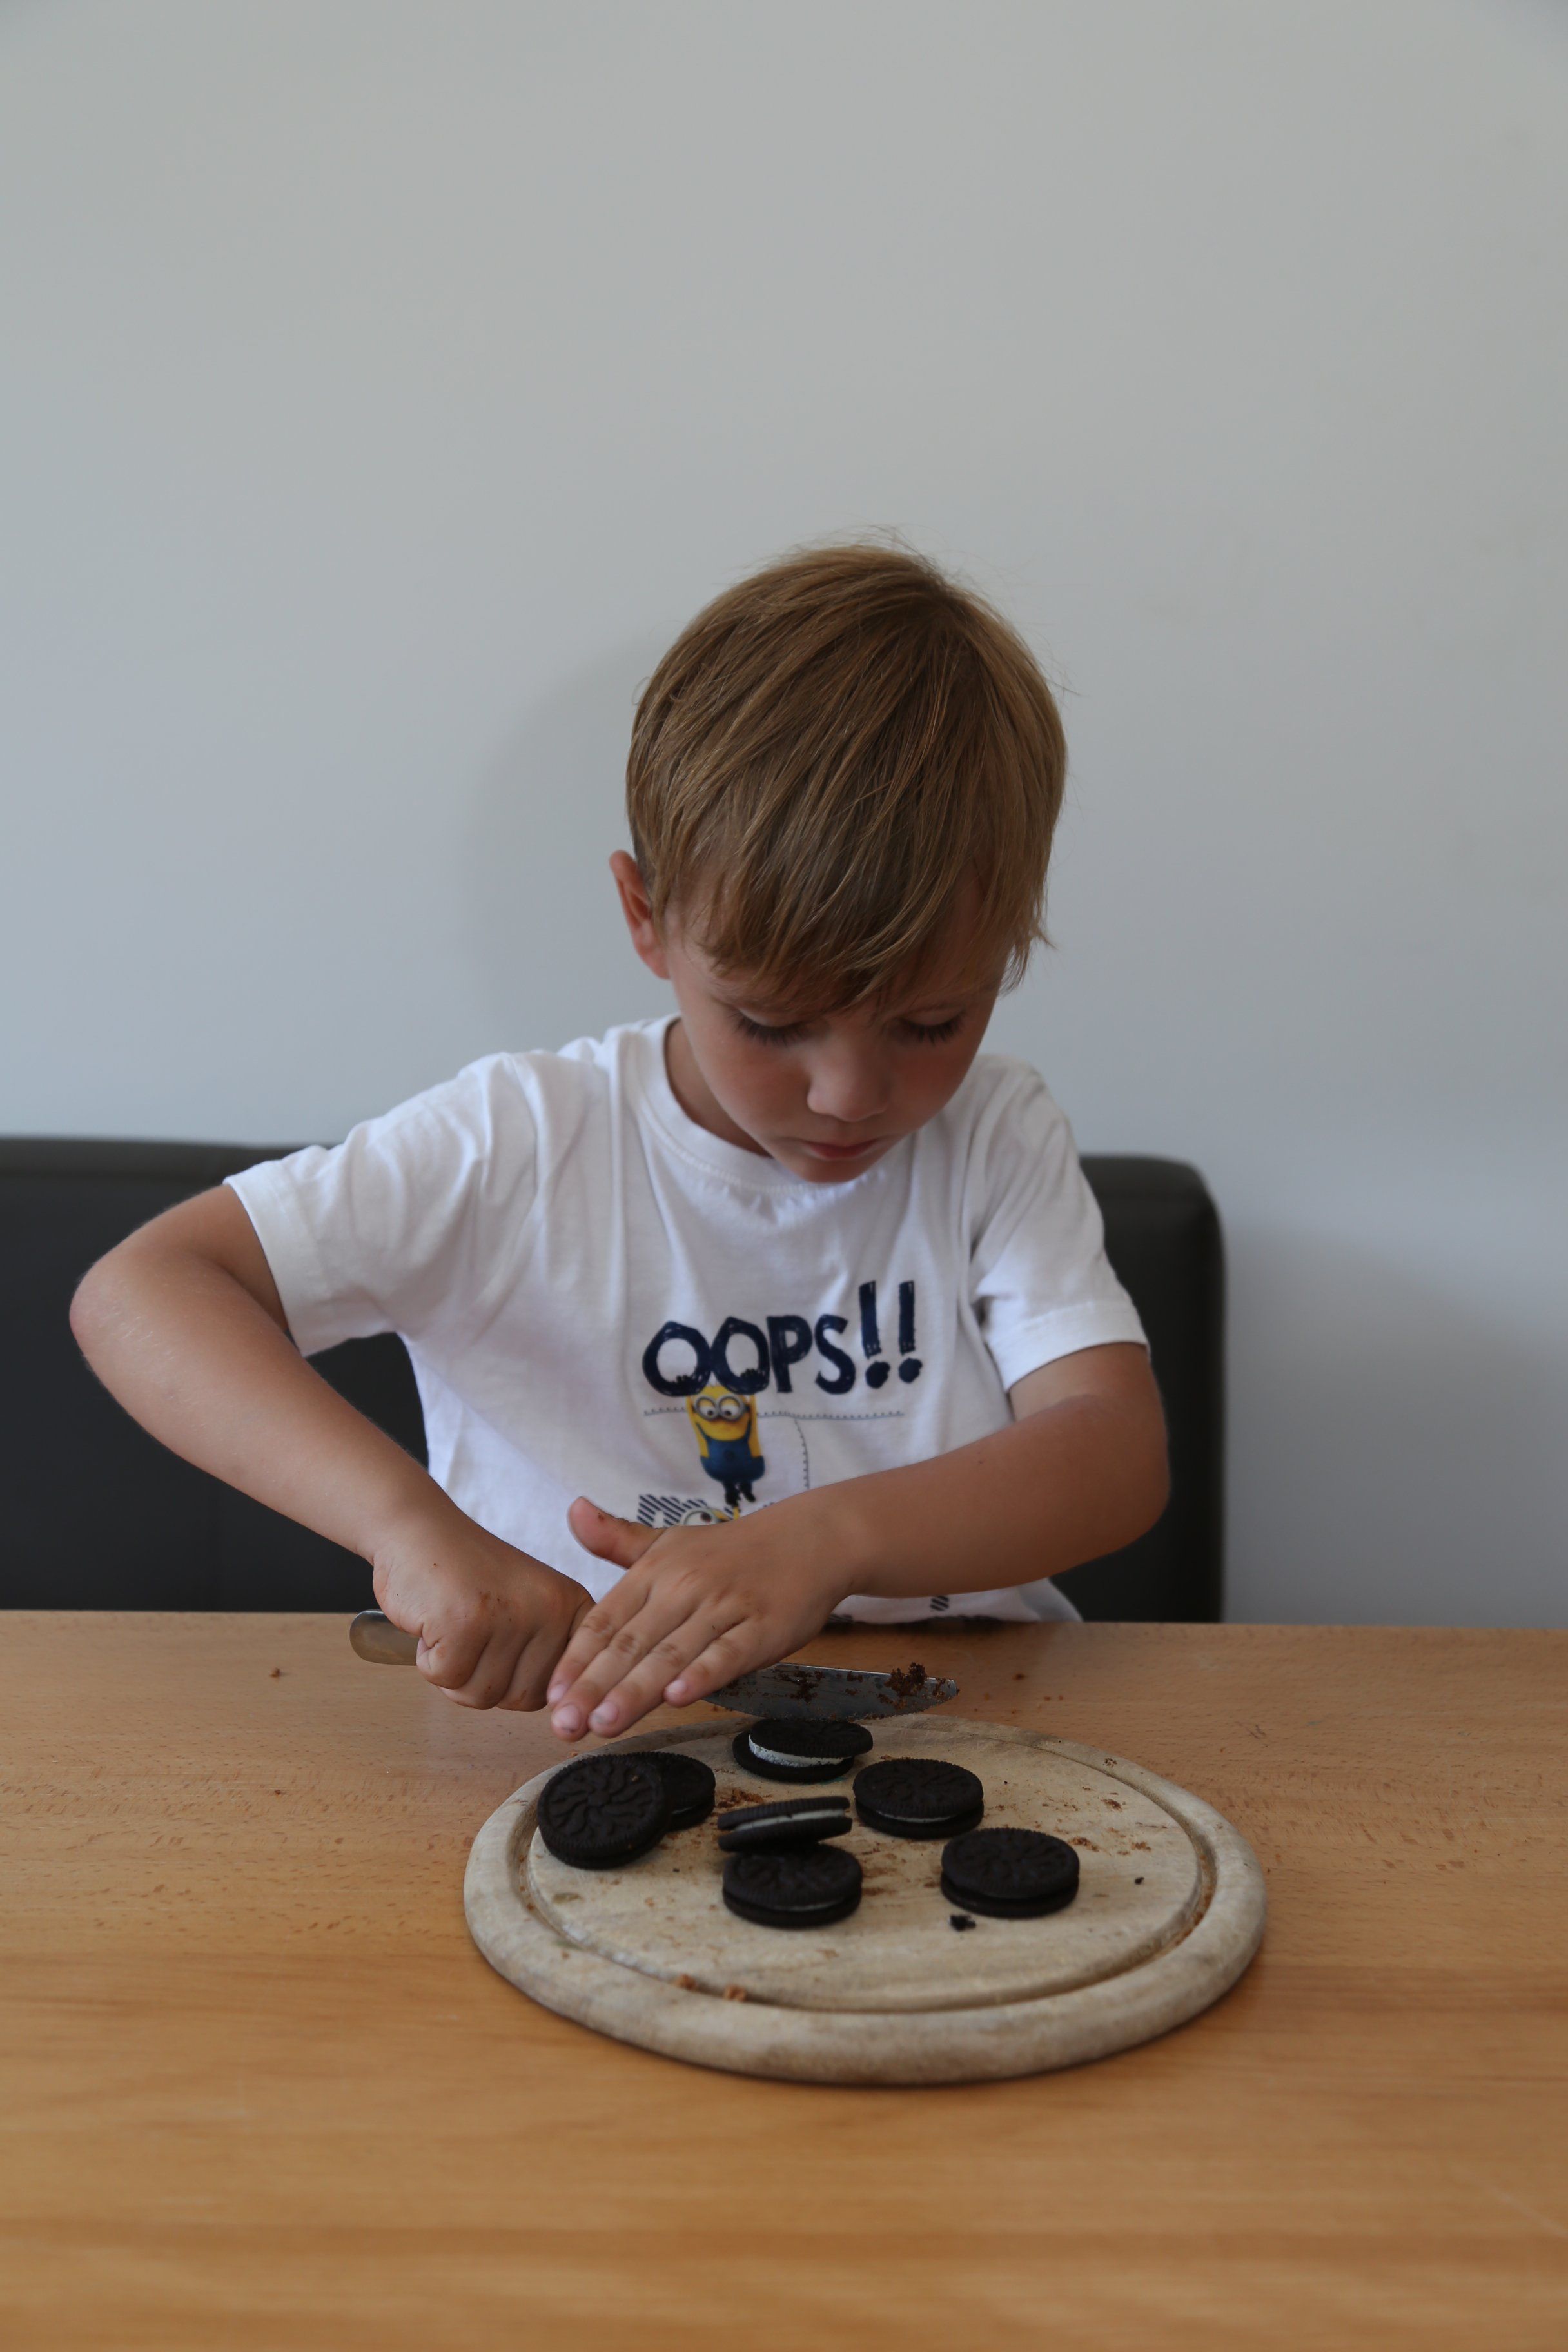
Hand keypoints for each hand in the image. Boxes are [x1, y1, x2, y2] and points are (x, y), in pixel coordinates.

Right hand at [372, 1505, 591, 1709]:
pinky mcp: (465, 1623)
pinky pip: (445, 1678)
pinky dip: (428, 1659)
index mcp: (573, 1608)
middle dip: (486, 1681)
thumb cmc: (468, 1577)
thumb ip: (546, 1656)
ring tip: (453, 1624)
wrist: (418, 1530)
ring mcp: (509, 1616)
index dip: (532, 1689)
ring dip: (454, 1671)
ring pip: (481, 1696)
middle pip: (523, 1700)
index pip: (567, 1688)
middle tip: (471, 1637)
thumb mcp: (528, 1608)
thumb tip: (560, 1715)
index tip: (507, 1664)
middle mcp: (551, 1610)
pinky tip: (433, 1620)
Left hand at [545, 1497, 846, 1741]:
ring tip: (605, 1723)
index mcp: (656, 1570)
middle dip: (595, 1687)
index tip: (553, 1695)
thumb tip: (572, 1511)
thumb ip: (618, 1539)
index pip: (606, 1620)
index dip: (577, 1659)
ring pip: (673, 1652)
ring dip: (637, 1689)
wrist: (811, 1539)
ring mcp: (724, 1607)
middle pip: (632, 1642)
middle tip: (566, 1725)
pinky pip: (729, 1654)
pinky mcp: (763, 1626)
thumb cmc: (732, 1550)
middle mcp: (684, 1586)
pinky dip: (704, 1674)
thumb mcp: (670, 1540)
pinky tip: (678, 1697)